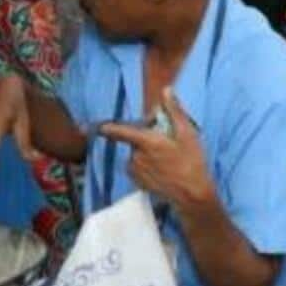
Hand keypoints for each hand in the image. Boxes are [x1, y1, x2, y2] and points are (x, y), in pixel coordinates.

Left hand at [98, 87, 216, 211]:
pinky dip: (146, 166)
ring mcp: (136, 171)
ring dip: (146, 153)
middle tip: (166, 141)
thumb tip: (166, 90)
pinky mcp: (139, 183)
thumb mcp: (187, 133)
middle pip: (135, 141)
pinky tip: (162, 169)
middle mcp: (137, 156)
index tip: (94, 126)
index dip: (107, 127)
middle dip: (146, 138)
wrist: (192, 195)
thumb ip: (174, 111)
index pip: (121, 131)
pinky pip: (138, 168)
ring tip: (167, 158)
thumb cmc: (191, 162)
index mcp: (146, 142)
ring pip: (137, 155)